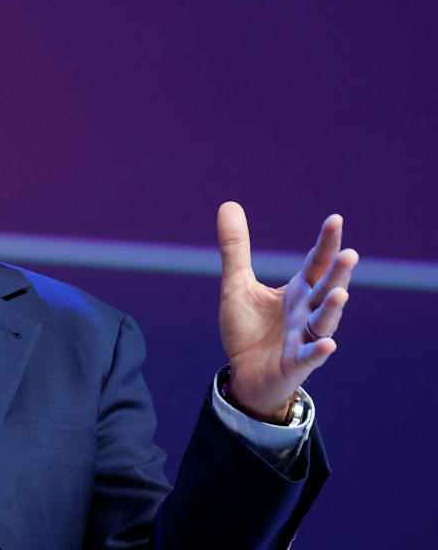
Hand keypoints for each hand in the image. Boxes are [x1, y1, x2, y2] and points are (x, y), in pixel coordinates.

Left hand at [217, 201, 358, 422]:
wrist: (244, 374)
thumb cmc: (248, 329)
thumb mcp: (237, 284)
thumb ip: (235, 248)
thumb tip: (228, 203)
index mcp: (297, 290)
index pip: (316, 263)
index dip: (326, 243)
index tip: (335, 219)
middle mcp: (306, 311)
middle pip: (325, 289)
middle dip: (338, 275)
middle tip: (350, 254)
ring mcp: (304, 338)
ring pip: (322, 322)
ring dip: (331, 309)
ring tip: (339, 295)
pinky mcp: (295, 363)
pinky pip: (309, 356)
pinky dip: (318, 351)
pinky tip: (328, 344)